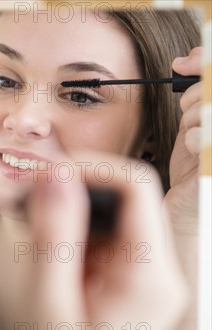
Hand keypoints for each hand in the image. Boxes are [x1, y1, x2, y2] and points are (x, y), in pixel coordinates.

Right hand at [18, 154, 187, 329]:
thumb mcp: (46, 303)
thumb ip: (53, 236)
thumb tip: (56, 175)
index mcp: (148, 278)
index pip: (136, 187)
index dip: (89, 168)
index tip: (46, 174)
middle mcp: (158, 274)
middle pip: (126, 196)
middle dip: (74, 186)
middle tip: (27, 194)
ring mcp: (146, 278)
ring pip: (112, 214)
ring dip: (69, 208)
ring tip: (28, 219)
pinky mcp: (130, 282)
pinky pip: (104, 237)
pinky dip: (71, 230)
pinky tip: (43, 242)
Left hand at [165, 47, 202, 234]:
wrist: (187, 209)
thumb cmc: (194, 166)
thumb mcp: (195, 121)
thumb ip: (198, 89)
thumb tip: (188, 58)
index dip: (205, 63)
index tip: (182, 64)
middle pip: (211, 90)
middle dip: (195, 94)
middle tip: (186, 108)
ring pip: (206, 111)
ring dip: (191, 119)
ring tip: (191, 137)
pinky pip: (202, 137)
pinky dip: (191, 140)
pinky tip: (193, 153)